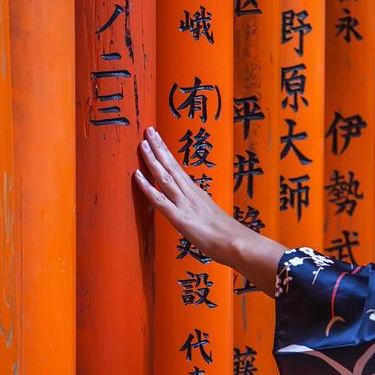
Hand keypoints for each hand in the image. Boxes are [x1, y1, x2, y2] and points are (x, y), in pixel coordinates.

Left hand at [134, 127, 285, 296]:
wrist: (237, 244)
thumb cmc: (229, 237)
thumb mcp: (213, 219)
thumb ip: (202, 214)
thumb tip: (198, 215)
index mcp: (198, 193)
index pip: (178, 168)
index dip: (167, 153)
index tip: (158, 138)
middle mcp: (190, 194)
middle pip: (171, 166)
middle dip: (158, 147)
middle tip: (148, 130)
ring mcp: (184, 204)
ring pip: (164, 177)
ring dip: (152, 159)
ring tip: (142, 143)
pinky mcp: (179, 218)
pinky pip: (159, 199)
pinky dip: (146, 186)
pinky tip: (136, 175)